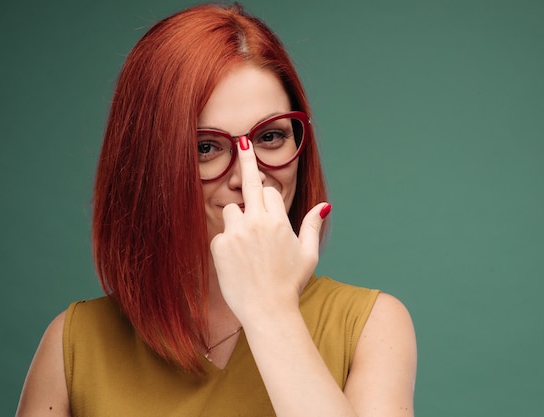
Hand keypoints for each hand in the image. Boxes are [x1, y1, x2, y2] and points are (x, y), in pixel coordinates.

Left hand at [210, 138, 329, 322]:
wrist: (267, 311)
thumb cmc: (290, 283)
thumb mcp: (308, 253)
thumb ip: (313, 225)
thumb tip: (324, 205)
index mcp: (279, 221)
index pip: (268, 191)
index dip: (268, 198)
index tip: (263, 189)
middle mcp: (256, 222)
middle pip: (248, 184)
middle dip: (246, 161)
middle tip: (242, 141)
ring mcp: (236, 234)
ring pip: (232, 210)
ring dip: (238, 220)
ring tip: (249, 248)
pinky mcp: (219, 247)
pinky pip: (221, 234)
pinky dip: (228, 243)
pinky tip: (239, 262)